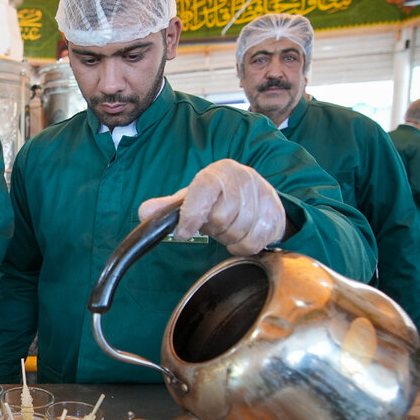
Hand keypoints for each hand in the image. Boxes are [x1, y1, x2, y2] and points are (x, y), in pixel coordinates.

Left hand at [138, 159, 285, 256]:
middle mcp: (242, 179)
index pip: (203, 191)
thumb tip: (144, 213)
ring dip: (229, 238)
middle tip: (215, 224)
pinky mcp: (275, 214)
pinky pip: (253, 242)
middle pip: (222, 218)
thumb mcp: (191, 198)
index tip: (184, 232)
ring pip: (238, 232)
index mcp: (217, 173)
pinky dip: (243, 246)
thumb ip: (168, 207)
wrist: (256, 195)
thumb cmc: (218, 197)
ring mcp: (262, 195)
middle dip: (214, 228)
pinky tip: (241, 235)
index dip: (191, 215)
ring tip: (228, 227)